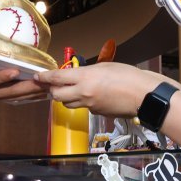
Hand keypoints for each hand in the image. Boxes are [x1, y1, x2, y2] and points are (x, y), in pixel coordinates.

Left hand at [35, 62, 172, 116]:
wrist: (144, 96)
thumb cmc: (128, 76)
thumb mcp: (105, 67)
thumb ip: (88, 71)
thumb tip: (79, 76)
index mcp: (85, 78)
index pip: (57, 78)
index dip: (45, 77)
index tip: (37, 77)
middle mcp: (84, 94)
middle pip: (57, 96)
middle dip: (53, 90)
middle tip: (55, 84)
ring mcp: (90, 106)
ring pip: (68, 105)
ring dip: (66, 98)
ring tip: (73, 90)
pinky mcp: (97, 114)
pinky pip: (84, 108)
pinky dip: (83, 103)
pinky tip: (94, 96)